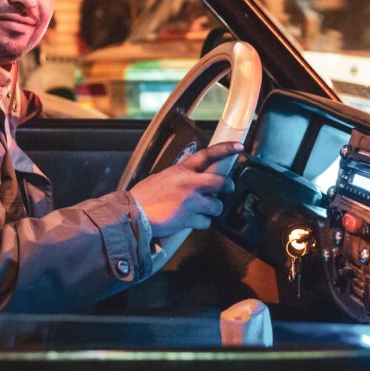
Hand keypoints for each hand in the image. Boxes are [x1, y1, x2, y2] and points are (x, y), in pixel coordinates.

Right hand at [128, 141, 242, 237]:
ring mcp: (190, 201)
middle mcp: (188, 183)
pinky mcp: (189, 218)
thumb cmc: (144, 197)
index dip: (225, 149)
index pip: (208, 155)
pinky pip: (205, 222)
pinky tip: (191, 221)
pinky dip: (201, 223)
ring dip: (212, 209)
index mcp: (181, 170)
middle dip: (228, 186)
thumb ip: (180, 177)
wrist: (132, 214)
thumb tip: (193, 179)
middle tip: (227, 188)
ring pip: (216, 205)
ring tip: (201, 210)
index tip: (238, 147)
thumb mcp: (163, 178)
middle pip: (221, 182)